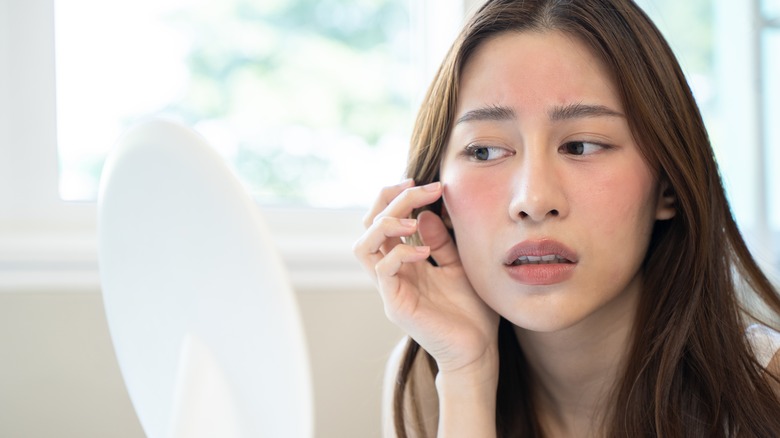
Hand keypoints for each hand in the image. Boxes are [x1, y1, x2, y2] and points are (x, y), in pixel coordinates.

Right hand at [353, 179, 499, 373]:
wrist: (478, 351)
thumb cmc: (471, 311)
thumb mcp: (459, 265)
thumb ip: (442, 241)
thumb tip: (425, 213)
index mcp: (404, 261)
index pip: (384, 220)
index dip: (398, 197)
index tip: (426, 184)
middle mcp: (391, 272)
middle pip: (369, 226)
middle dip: (390, 200)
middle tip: (420, 187)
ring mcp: (390, 289)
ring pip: (363, 246)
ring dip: (385, 224)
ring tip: (411, 220)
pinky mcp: (395, 305)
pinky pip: (383, 270)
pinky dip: (401, 253)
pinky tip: (426, 252)